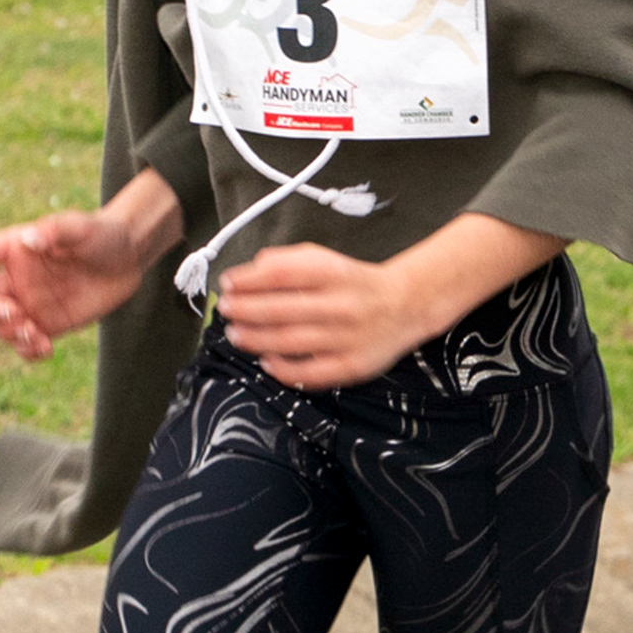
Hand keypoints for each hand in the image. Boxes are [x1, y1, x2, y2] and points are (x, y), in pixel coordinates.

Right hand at [0, 172, 181, 362]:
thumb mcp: (80, 227)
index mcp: (15, 249)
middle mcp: (17, 278)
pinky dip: (28, 352)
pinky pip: (25, 345)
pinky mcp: (47, 325)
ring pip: (2, 328)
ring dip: (11, 336)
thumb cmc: (102, 234)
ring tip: (37, 337)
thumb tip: (28, 240)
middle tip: (17, 316)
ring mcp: (30, 304)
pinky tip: (46, 349)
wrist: (128, 259)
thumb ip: (54, 230)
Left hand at [218, 215, 565, 390]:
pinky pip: (313, 373)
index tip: (228, 283)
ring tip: (235, 335)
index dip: (249, 279)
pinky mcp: (354, 366)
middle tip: (225, 312)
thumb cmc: (354, 281)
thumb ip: (287, 260)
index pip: (282, 273)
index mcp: (334, 272)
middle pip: (282, 310)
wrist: (407, 305)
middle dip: (245, 311)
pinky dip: (284, 369)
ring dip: (256, 340)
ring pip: (292, 341)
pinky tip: (265, 363)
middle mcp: (342, 304)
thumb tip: (248, 272)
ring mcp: (349, 338)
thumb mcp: (325, 259)